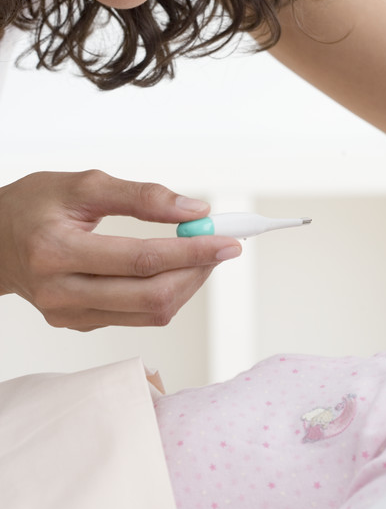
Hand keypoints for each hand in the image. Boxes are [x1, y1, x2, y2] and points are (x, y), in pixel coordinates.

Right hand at [0, 170, 241, 329]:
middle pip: (150, 296)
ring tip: (200, 254)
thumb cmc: (35, 205)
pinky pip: (135, 317)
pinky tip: (172, 269)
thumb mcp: (84, 184)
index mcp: (57, 251)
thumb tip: (194, 209)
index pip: (141, 260)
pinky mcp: (77, 323)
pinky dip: (164, 294)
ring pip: (148, 313)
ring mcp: (68, 314)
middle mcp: (60, 291)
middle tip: (220, 246)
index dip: (191, 251)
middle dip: (196, 271)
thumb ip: (141, 196)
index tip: (226, 240)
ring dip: (186, 285)